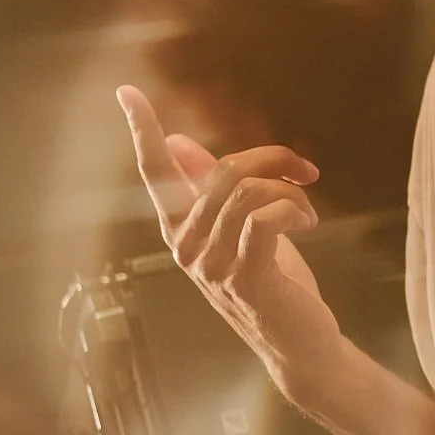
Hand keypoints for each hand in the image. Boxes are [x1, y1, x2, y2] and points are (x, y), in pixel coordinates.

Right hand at [117, 85, 341, 405]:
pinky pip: (266, 215)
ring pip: (247, 190)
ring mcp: (212, 264)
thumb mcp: (238, 228)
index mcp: (180, 230)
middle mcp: (186, 247)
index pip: (154, 172)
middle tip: (305, 169)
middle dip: (273, 158)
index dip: (142, 130)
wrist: (299, 343)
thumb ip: (208, 187)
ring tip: (307, 207)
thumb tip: (177, 143)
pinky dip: (294, 208)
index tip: (126, 90)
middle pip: (225, 170)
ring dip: (290, 188)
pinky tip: (306, 222)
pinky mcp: (246, 276)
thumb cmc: (271, 283)